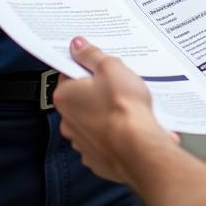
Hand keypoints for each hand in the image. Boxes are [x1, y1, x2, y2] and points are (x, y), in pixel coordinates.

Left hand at [54, 37, 176, 184]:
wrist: (139, 149)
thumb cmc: (123, 108)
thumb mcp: (110, 68)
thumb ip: (91, 55)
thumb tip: (77, 45)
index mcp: (65, 97)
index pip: (68, 74)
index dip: (86, 68)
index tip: (100, 66)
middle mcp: (68, 122)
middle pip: (81, 99)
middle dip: (98, 92)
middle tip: (118, 85)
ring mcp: (82, 143)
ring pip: (93, 121)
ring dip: (106, 115)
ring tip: (129, 109)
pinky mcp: (97, 159)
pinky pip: (104, 141)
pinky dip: (114, 135)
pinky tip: (130, 128)